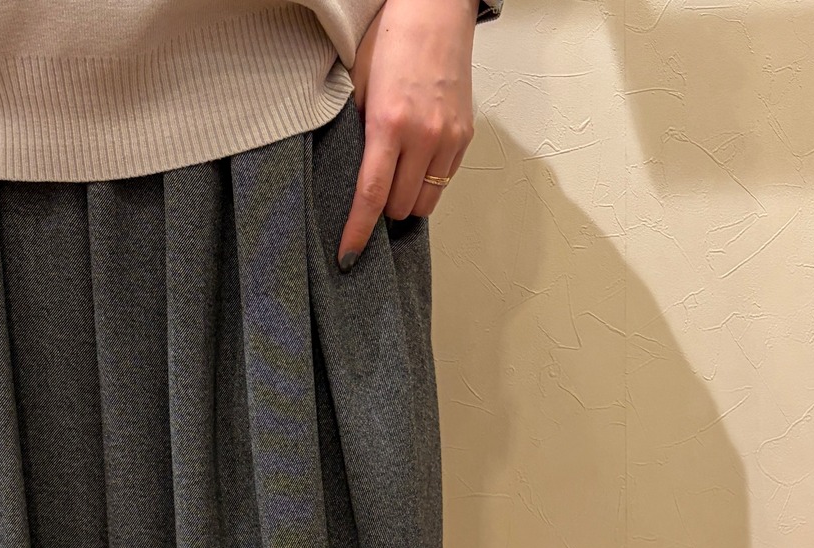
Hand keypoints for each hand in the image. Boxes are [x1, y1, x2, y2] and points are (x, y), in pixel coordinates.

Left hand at [338, 0, 476, 270]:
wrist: (435, 11)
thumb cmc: (392, 41)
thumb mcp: (360, 85)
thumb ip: (358, 132)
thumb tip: (353, 176)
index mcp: (388, 123)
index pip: (371, 195)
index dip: (358, 231)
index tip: (348, 256)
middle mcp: (423, 136)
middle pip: (399, 206)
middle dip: (384, 208)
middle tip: (374, 191)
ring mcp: (448, 138)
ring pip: (425, 201)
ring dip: (407, 199)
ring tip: (397, 178)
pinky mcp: (465, 136)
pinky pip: (444, 180)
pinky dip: (428, 181)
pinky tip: (417, 160)